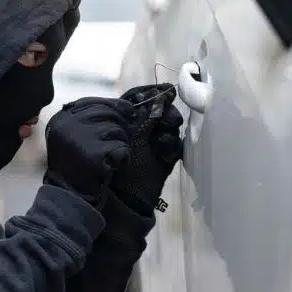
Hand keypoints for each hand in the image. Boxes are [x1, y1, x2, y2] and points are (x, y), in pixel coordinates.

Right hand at [43, 97, 134, 205]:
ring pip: (117, 130)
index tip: (128, 111)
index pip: (91, 101)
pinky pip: (122, 147)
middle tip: (117, 142)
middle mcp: (67, 126)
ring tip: (109, 158)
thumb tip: (128, 107)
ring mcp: (80, 139)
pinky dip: (122, 157)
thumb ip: (92, 119)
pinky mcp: (94, 155)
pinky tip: (112, 166)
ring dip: (120, 144)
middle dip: (119, 126)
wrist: (70, 195)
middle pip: (107, 113)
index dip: (113, 105)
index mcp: (60, 120)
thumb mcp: (74, 137)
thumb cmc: (77, 165)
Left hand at [110, 84, 183, 215]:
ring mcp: (154, 142)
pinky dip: (172, 147)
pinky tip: (164, 153)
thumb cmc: (115, 165)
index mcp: (124, 118)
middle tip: (165, 119)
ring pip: (171, 126)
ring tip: (161, 140)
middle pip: (161, 109)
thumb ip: (144, 114)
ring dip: (169, 129)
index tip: (167, 91)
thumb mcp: (127, 135)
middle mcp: (139, 127)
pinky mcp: (166, 157)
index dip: (154, 93)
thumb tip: (159, 94)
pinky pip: (176, 145)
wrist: (122, 200)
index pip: (140, 97)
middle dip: (166, 112)